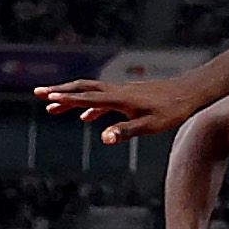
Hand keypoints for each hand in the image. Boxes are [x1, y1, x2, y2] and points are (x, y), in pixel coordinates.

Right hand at [35, 77, 204, 145]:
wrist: (190, 93)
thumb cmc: (172, 111)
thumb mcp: (149, 126)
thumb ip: (125, 132)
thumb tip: (104, 139)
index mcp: (118, 99)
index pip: (85, 97)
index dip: (64, 98)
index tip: (44, 98)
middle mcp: (117, 91)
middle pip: (82, 88)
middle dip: (59, 92)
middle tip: (38, 94)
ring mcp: (122, 92)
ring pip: (91, 92)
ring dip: (71, 99)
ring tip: (53, 108)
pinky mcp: (129, 95)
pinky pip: (103, 99)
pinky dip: (90, 106)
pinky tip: (87, 118)